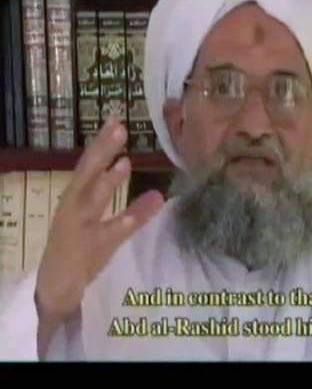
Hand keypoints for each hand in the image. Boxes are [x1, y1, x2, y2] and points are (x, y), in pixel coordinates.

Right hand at [35, 117, 164, 333]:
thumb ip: (136, 212)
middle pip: (87, 173)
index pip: (91, 165)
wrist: (56, 287)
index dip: (103, 143)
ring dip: (107, 182)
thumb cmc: (81, 251)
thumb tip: (159, 195)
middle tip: (119, 126)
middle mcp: (74, 208)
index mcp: (78, 198)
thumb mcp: (111, 229)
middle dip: (102, 150)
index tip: (117, 119)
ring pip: (91, 200)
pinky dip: (118, 225)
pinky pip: (104, 237)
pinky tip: (130, 218)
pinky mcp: (85, 251)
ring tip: (125, 163)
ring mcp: (77, 229)